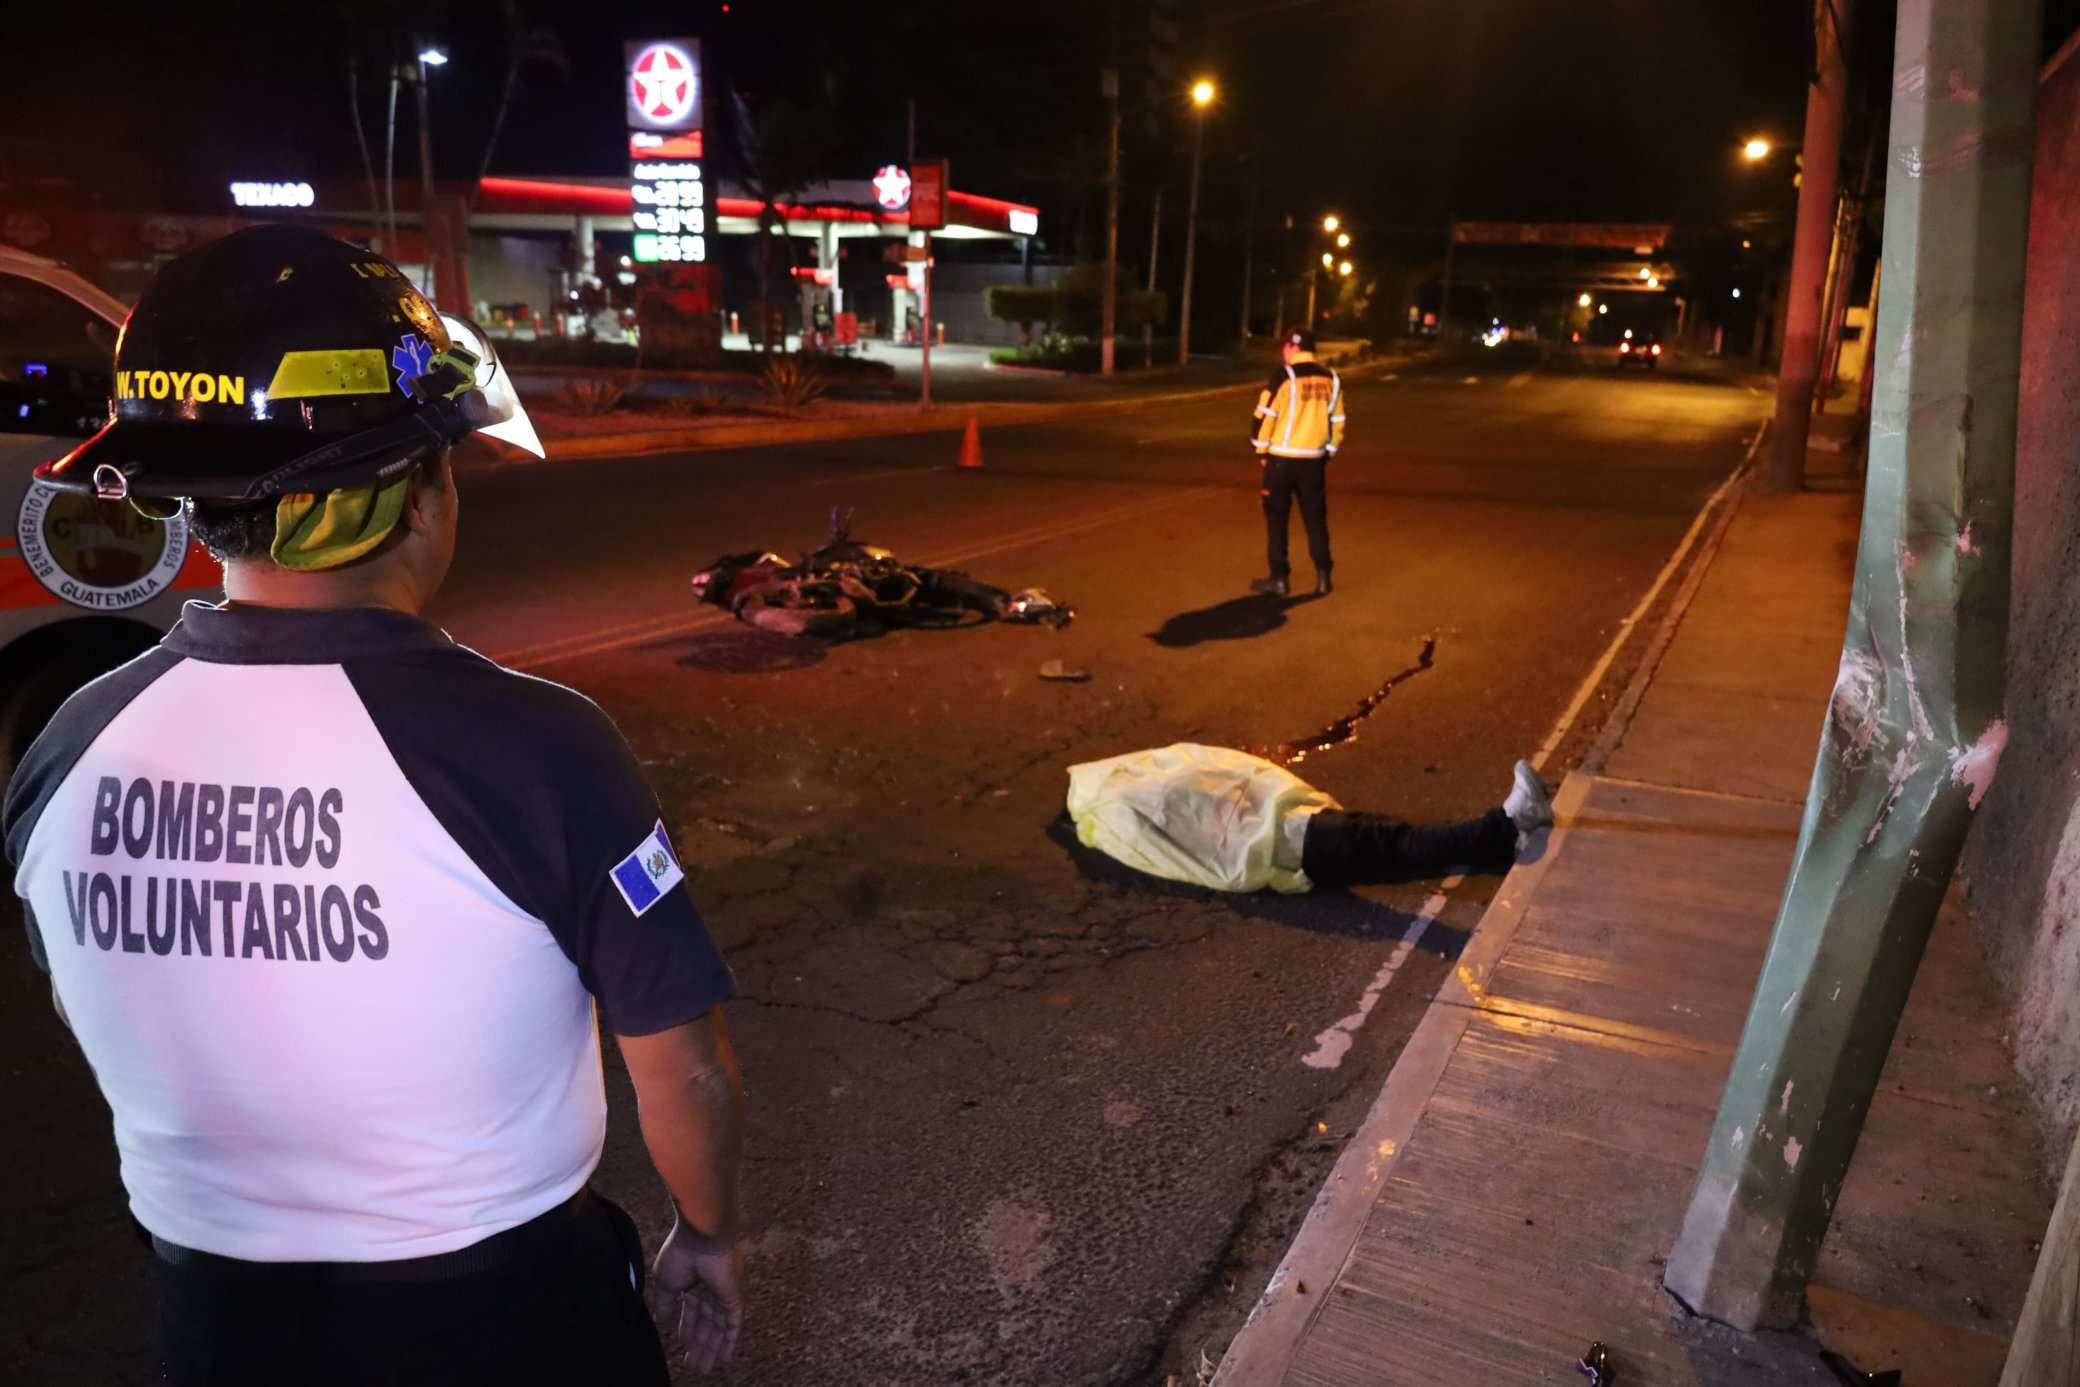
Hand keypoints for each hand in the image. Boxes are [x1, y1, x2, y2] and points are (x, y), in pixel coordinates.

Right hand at [652, 1216, 744, 1373]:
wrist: (701, 1238)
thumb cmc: (681, 1253)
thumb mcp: (665, 1283)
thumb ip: (665, 1304)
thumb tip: (663, 1322)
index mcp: (693, 1284)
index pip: (691, 1314)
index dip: (686, 1333)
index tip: (682, 1350)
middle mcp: (710, 1290)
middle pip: (706, 1325)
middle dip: (699, 1346)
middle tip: (693, 1366)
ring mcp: (723, 1295)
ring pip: (718, 1329)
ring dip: (712, 1349)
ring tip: (704, 1369)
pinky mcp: (734, 1298)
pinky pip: (734, 1325)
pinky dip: (730, 1342)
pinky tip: (724, 1358)